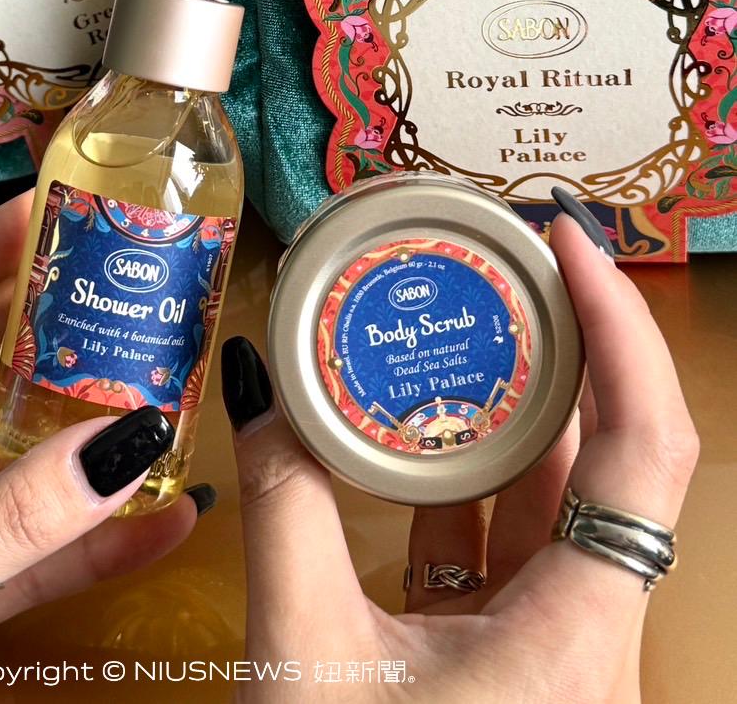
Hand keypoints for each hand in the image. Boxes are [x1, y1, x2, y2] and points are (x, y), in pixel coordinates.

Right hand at [222, 212, 698, 702]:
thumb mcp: (305, 653)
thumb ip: (281, 505)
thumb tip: (251, 383)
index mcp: (577, 632)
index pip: (645, 445)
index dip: (621, 329)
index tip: (572, 241)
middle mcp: (588, 631)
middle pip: (608, 453)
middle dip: (560, 341)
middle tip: (505, 253)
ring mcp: (551, 645)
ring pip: (553, 496)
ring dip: (509, 404)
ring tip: (460, 315)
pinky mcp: (507, 655)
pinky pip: (502, 539)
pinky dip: (460, 472)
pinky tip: (408, 423)